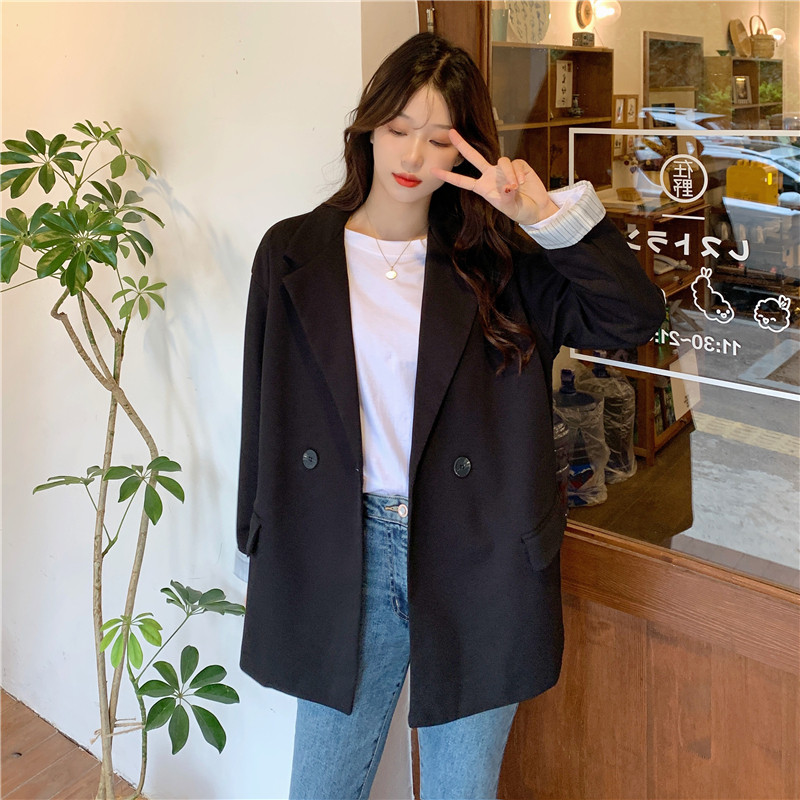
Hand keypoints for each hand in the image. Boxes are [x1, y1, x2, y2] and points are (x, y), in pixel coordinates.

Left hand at [430, 129, 559, 225]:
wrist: (537, 208)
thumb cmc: (521, 211)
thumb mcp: (511, 209)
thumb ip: (507, 199)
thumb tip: (507, 186)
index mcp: (483, 188)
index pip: (463, 181)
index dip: (449, 177)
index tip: (433, 171)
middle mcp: (491, 176)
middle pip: (474, 157)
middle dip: (462, 145)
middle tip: (450, 132)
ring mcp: (504, 169)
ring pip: (502, 161)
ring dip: (509, 174)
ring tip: (515, 187)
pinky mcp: (518, 165)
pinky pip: (515, 164)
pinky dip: (518, 173)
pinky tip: (523, 182)